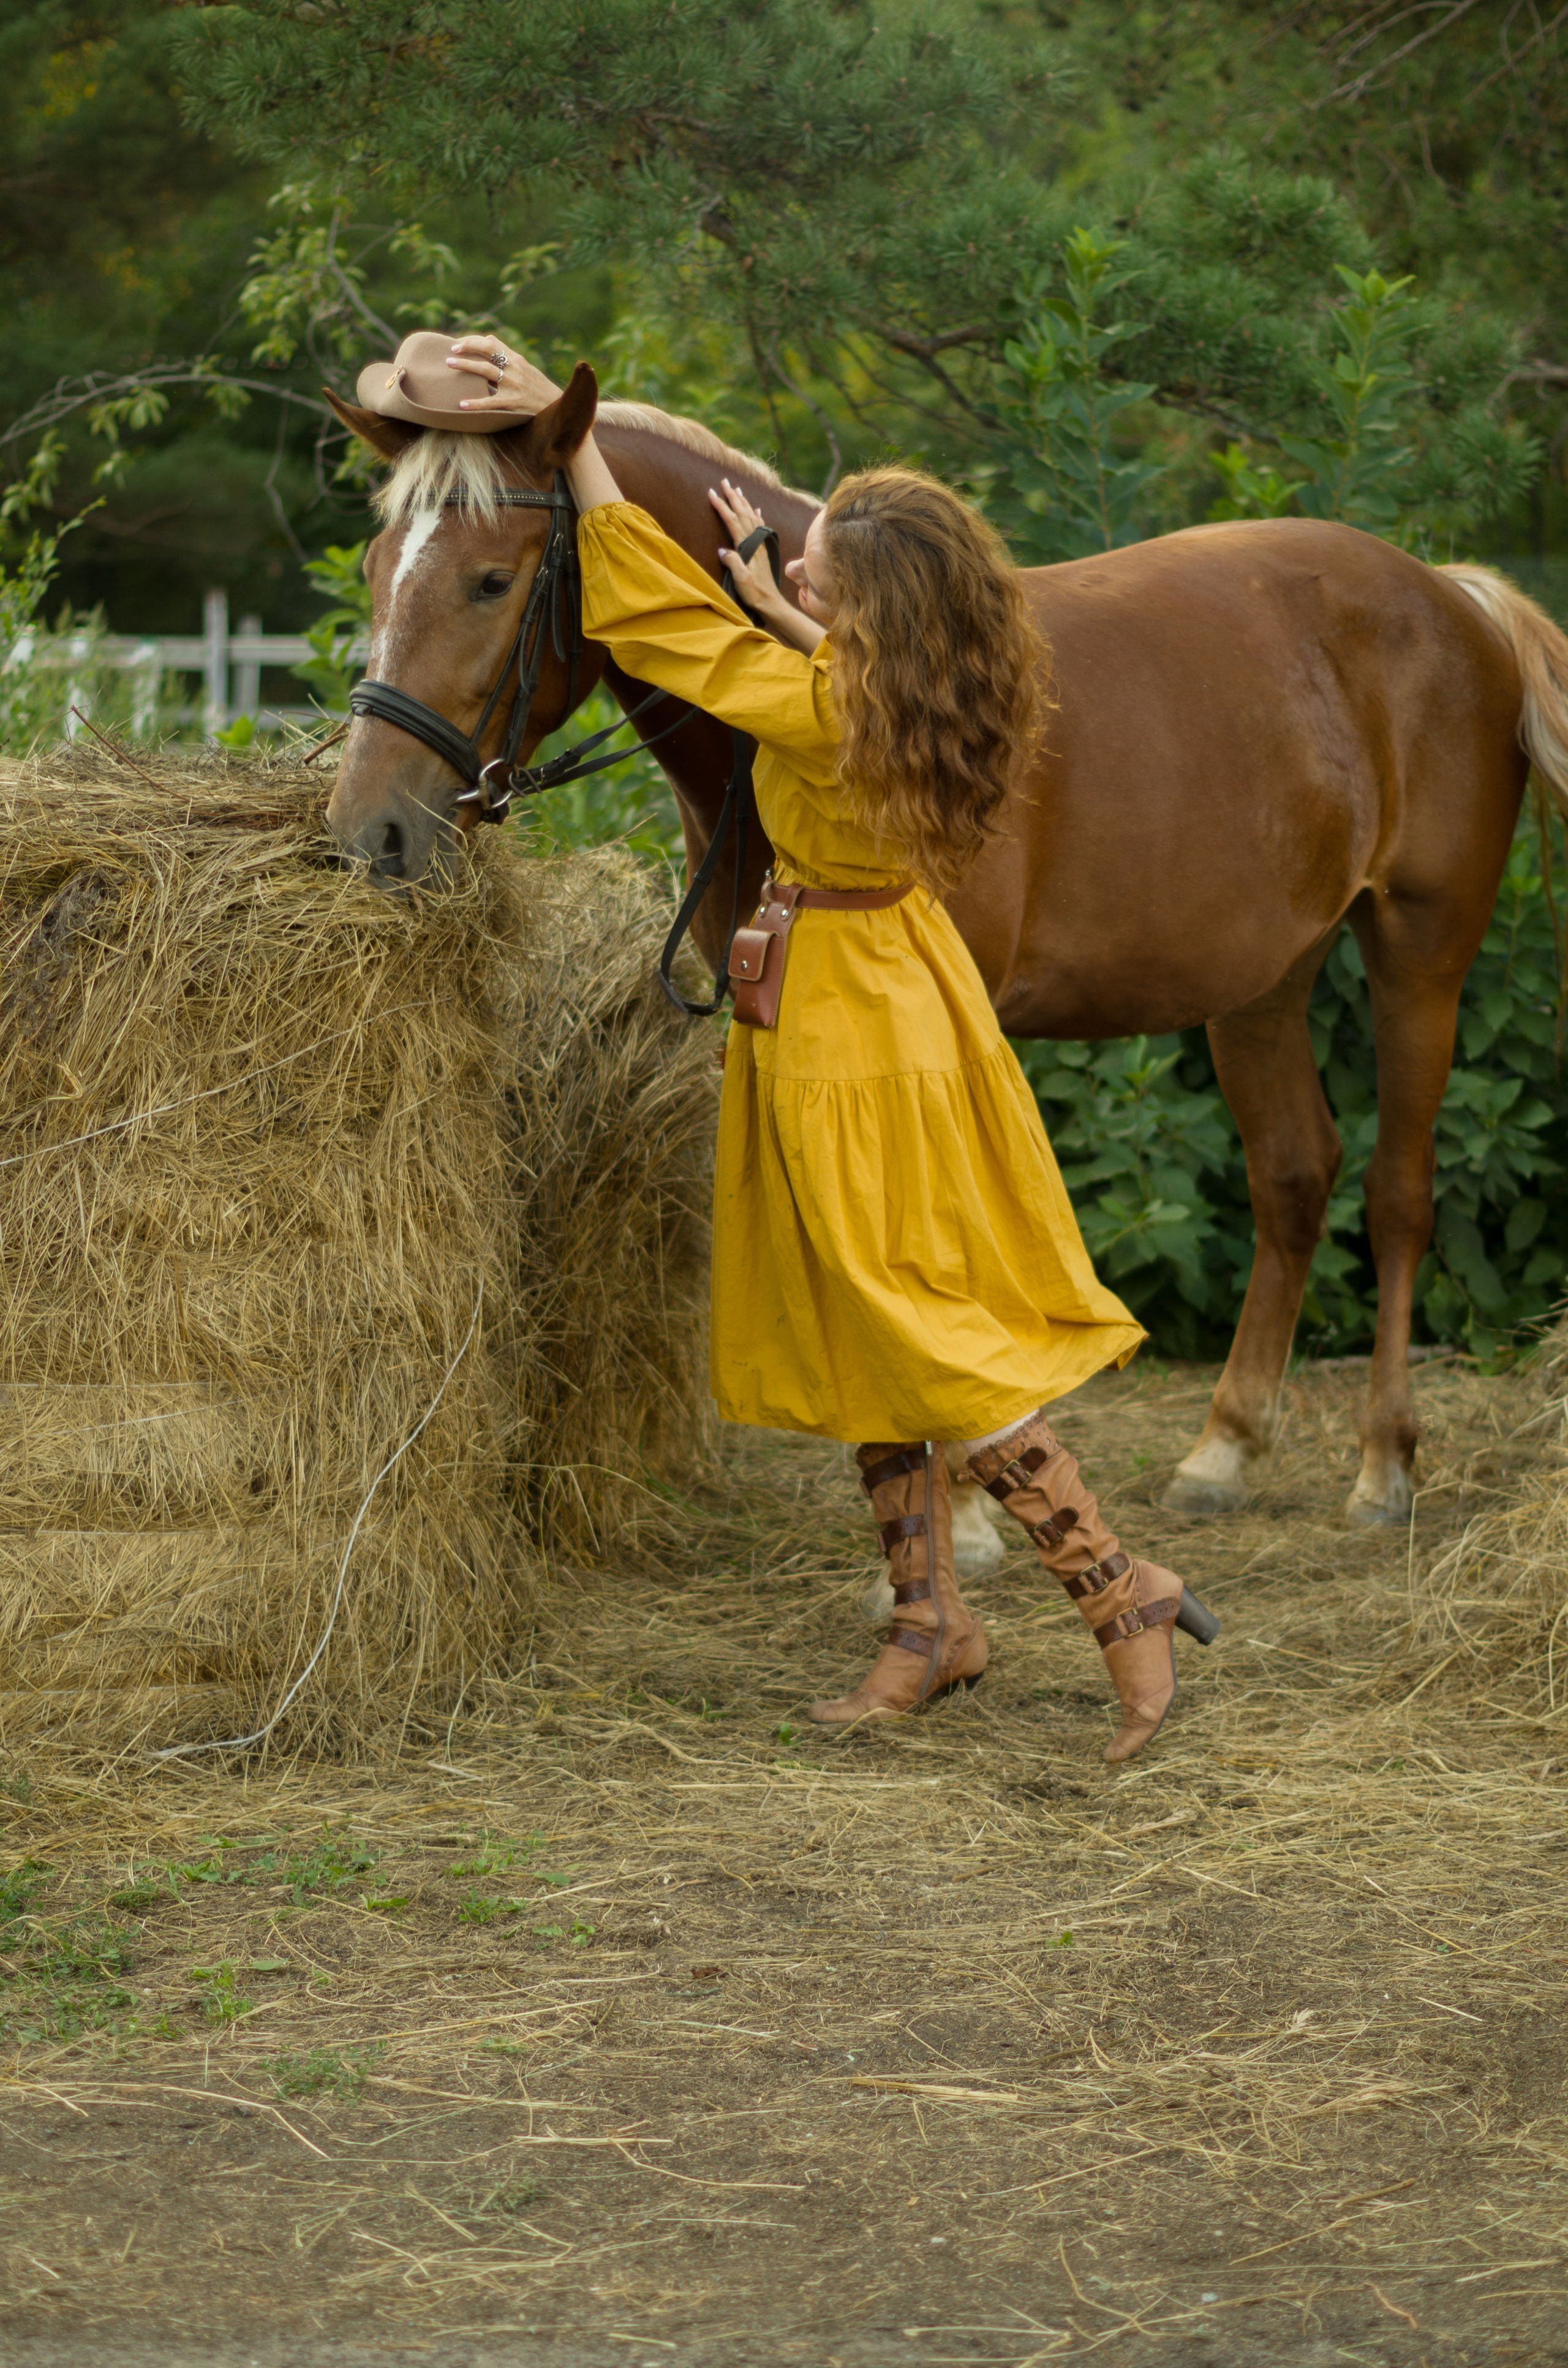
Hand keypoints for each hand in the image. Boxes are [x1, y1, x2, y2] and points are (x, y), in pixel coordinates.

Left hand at [446, 336, 560, 415]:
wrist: (559, 409)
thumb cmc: (541, 391)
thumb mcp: (528, 371)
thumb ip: (511, 363)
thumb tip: (493, 354)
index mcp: (517, 359)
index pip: (492, 342)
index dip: (474, 341)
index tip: (460, 344)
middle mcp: (514, 368)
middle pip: (487, 349)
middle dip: (467, 346)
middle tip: (451, 349)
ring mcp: (513, 385)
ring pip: (484, 370)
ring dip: (464, 365)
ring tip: (449, 364)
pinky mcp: (512, 403)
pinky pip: (490, 402)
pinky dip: (475, 403)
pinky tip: (461, 404)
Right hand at [708, 478, 780, 612]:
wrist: (772, 603)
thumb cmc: (755, 594)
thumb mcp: (742, 580)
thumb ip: (733, 563)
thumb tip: (722, 550)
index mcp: (748, 547)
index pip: (733, 521)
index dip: (722, 506)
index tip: (712, 493)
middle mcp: (755, 542)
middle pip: (742, 514)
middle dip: (733, 497)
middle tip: (724, 481)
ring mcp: (760, 546)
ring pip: (751, 517)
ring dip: (743, 502)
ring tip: (737, 489)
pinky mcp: (763, 551)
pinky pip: (759, 527)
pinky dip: (757, 516)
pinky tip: (757, 509)